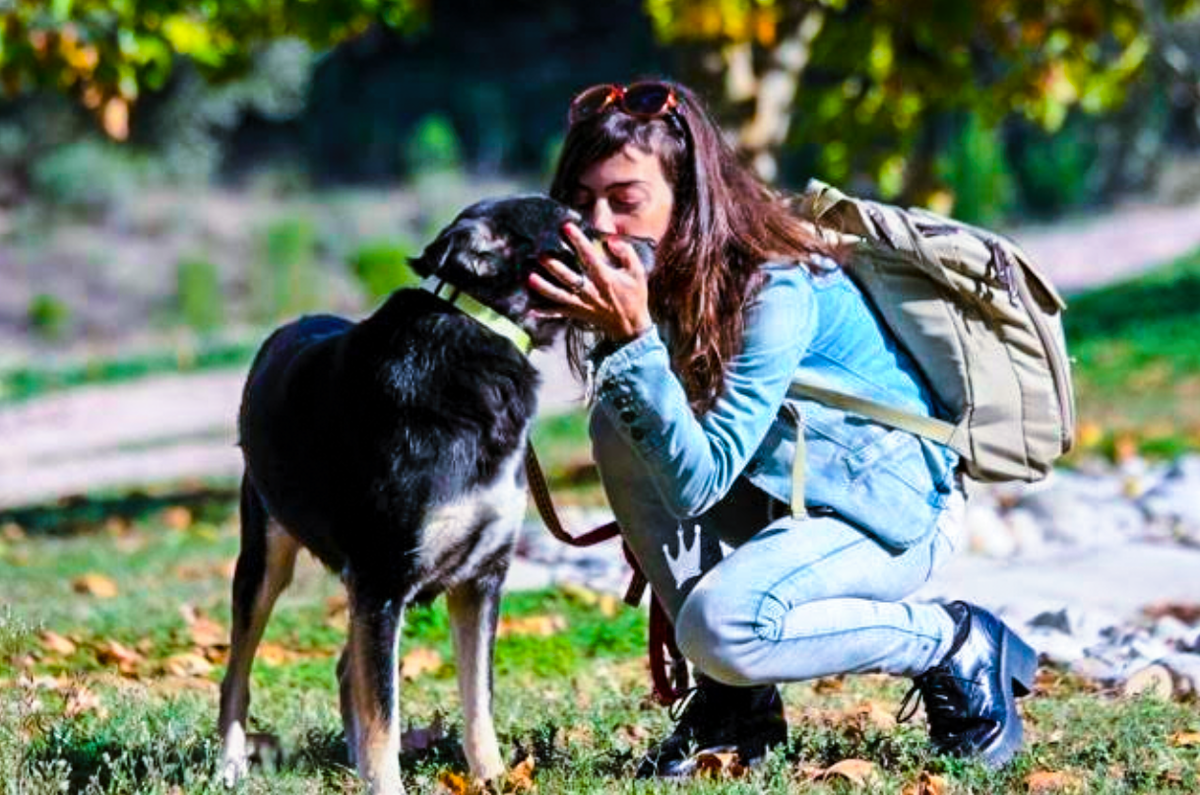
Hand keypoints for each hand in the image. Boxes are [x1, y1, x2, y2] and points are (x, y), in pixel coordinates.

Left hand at [528, 222, 652, 342]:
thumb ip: (626, 253)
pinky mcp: (577, 313)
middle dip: (554, 266)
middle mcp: (591, 291)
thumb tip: (611, 240)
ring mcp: (582, 304)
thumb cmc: (634, 296)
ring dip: (544, 288)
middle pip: (569, 278)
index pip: (589, 256)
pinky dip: (545, 313)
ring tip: (530, 278)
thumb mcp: (637, 272)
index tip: (566, 227)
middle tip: (541, 254)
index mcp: (605, 278)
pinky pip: (559, 313)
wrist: (630, 326)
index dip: (578, 241)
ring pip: (559, 296)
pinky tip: (530, 309)